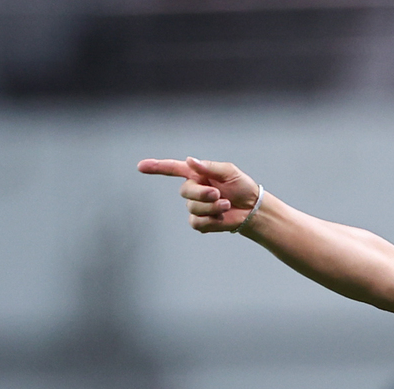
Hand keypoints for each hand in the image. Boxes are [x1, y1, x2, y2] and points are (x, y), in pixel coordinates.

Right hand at [137, 156, 259, 232]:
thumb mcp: (229, 172)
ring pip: (192, 208)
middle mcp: (194, 189)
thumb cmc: (242, 187)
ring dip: (212, 207)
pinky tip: (221, 217)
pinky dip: (210, 220)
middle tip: (218, 194)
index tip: (141, 167)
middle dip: (203, 193)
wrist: (253, 208)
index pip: (173, 169)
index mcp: (197, 174)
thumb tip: (190, 161)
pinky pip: (196, 222)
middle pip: (185, 191)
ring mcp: (196, 206)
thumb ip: (209, 167)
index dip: (156, 167)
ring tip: (227, 204)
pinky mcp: (201, 222)